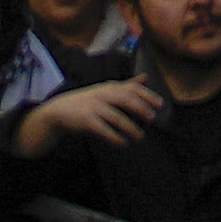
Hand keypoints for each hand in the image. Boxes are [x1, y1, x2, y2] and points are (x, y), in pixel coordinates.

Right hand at [25, 73, 170, 149]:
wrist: (60, 111)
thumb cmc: (89, 101)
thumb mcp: (107, 90)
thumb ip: (127, 85)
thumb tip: (146, 77)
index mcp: (110, 87)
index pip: (131, 88)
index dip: (146, 95)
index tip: (160, 104)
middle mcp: (103, 95)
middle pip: (125, 98)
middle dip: (140, 108)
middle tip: (153, 118)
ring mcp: (94, 107)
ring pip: (116, 117)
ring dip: (130, 128)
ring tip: (140, 137)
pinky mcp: (86, 121)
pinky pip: (103, 130)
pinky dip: (114, 137)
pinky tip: (123, 144)